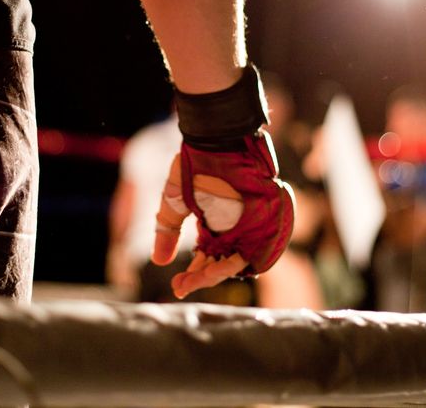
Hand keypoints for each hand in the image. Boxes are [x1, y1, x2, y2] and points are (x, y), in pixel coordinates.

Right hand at [152, 132, 294, 298]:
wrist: (219, 138)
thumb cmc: (197, 164)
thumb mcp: (176, 201)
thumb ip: (168, 229)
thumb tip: (159, 261)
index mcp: (213, 226)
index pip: (205, 260)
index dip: (192, 277)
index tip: (177, 287)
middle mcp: (233, 229)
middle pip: (222, 265)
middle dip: (203, 278)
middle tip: (184, 285)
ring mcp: (251, 225)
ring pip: (241, 260)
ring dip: (221, 272)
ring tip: (202, 276)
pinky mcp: (267, 217)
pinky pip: (263, 246)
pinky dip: (248, 259)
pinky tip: (226, 265)